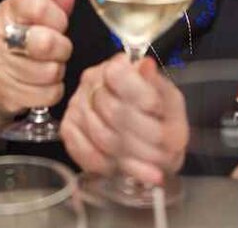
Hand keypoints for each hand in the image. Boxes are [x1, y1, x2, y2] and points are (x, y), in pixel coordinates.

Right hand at [0, 0, 75, 129]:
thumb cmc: (20, 47)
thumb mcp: (34, 21)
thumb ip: (54, 5)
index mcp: (8, 12)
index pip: (39, 7)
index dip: (58, 18)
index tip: (58, 25)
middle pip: (46, 42)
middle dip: (62, 49)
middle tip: (58, 51)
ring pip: (51, 71)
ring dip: (58, 72)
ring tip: (48, 68)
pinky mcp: (6, 95)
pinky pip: (49, 94)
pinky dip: (52, 92)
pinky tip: (42, 86)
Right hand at [60, 53, 188, 184]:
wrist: (142, 128)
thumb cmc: (156, 113)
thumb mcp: (168, 99)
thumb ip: (159, 89)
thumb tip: (146, 66)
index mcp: (118, 66)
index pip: (120, 76)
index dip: (141, 97)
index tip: (160, 114)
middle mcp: (92, 81)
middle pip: (114, 112)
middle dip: (144, 138)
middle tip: (165, 155)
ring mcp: (77, 105)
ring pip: (101, 136)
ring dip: (131, 158)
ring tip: (152, 171)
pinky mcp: (69, 129)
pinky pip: (85, 152)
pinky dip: (109, 166)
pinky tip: (127, 170)